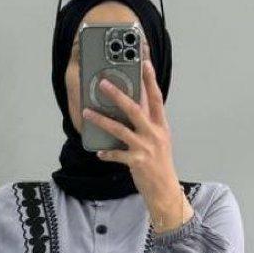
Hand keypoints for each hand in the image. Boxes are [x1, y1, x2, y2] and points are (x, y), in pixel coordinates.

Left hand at [82, 58, 188, 222]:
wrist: (165, 190)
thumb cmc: (160, 164)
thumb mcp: (159, 141)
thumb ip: (148, 124)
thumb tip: (132, 108)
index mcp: (161, 126)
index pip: (157, 98)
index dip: (151, 79)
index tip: (144, 62)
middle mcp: (154, 134)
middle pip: (135, 109)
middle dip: (118, 95)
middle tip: (103, 83)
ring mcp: (145, 147)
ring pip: (120, 129)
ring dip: (102, 120)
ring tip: (88, 113)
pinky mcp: (136, 162)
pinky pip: (116, 154)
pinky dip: (107, 153)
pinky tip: (99, 152)